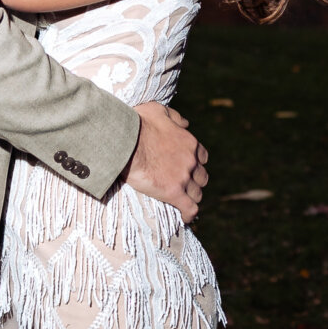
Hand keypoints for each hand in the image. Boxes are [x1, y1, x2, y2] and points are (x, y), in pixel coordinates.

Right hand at [124, 101, 208, 222]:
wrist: (125, 140)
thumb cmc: (138, 123)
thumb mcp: (159, 110)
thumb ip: (176, 117)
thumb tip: (186, 123)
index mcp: (189, 143)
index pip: (202, 157)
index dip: (195, 164)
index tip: (187, 168)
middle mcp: (190, 161)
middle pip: (201, 177)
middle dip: (194, 181)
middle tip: (182, 185)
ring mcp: (183, 177)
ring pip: (197, 193)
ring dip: (191, 197)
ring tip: (181, 201)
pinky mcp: (173, 193)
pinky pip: (190, 208)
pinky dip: (190, 214)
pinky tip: (185, 218)